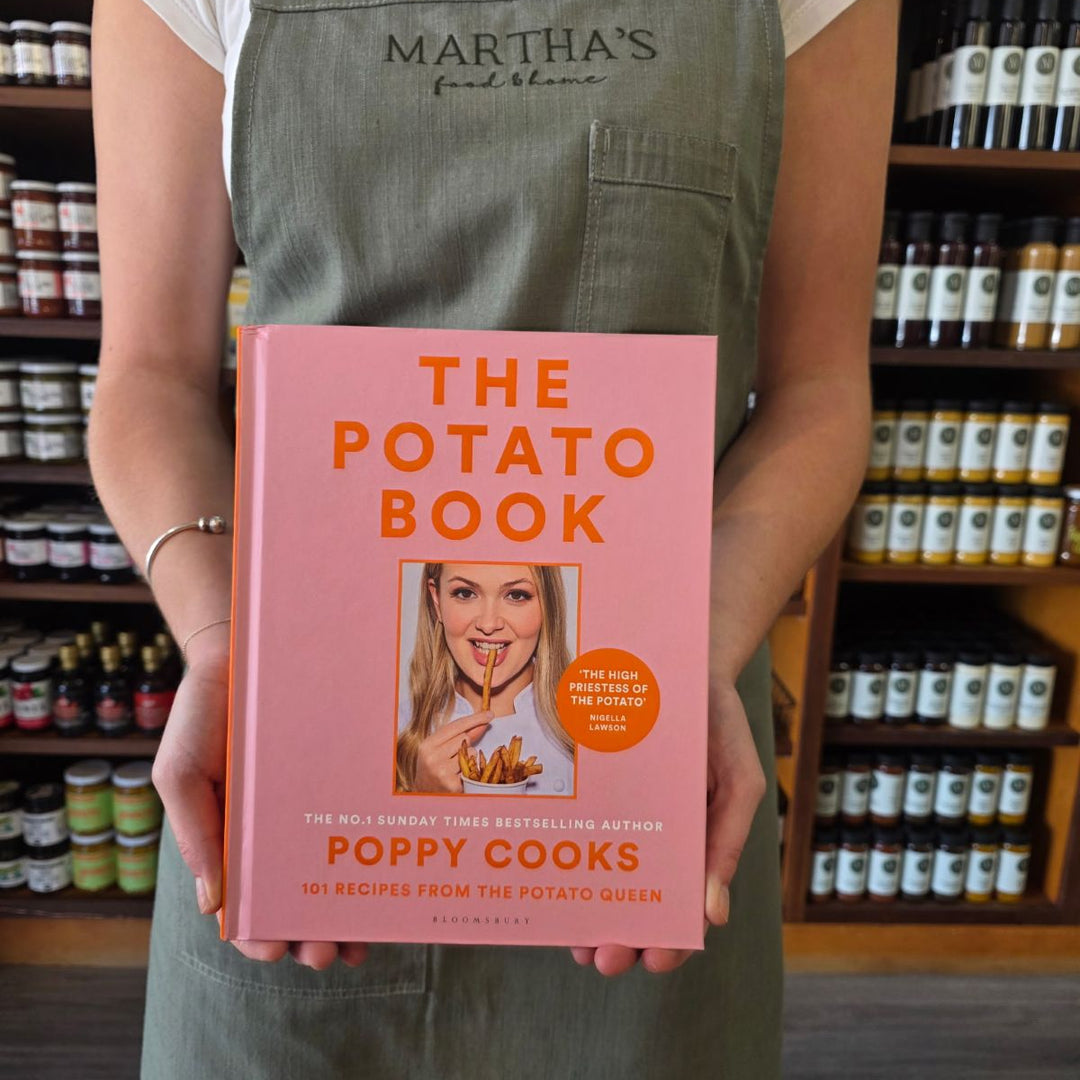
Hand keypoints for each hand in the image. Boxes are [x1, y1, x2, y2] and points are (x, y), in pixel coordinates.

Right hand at [151, 639, 367, 968]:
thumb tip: (214, 905)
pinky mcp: (338, 785)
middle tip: (322, 954)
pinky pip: (353, 828)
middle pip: (291, 901)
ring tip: (355, 942)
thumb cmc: (201, 716)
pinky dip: (365, 863)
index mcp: (229, 840)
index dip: (256, 934)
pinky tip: (383, 888)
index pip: (243, 903)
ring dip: (340, 919)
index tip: (272, 949)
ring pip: (328, 879)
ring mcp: (307, 812)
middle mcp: (272, 835)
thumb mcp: (180, 773)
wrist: (242, 653)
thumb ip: (195, 834)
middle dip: (305, 938)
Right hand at [412, 710, 492, 791]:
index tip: (489, 714)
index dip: (474, 718)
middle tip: (457, 753)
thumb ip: (458, 734)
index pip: (455, 726)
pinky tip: (460, 775)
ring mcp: (442, 772)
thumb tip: (482, 722)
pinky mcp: (453, 785)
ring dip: (470, 756)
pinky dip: (471, 770)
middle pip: (465, 738)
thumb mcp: (439, 748)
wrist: (424, 795)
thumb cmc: (432, 768)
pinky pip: (473, 768)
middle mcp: (433, 758)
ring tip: (456, 766)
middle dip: (467, 742)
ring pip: (471, 752)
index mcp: (427, 745)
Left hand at [570, 679, 764, 976]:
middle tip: (603, 959)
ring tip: (578, 942)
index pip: (687, 907)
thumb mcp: (739, 782)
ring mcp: (627, 817)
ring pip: (608, 881)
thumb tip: (713, 915)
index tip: (654, 960)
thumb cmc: (719, 726)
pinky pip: (586, 836)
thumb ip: (727, 843)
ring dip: (594, 919)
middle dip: (623, 941)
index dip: (672, 941)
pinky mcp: (598, 794)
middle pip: (640, 903)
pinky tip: (560, 885)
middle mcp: (659, 837)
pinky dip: (575, 867)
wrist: (684, 663)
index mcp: (698, 842)